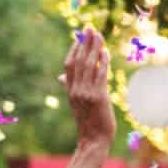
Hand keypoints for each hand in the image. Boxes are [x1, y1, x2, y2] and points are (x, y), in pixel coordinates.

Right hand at [59, 27, 114, 143]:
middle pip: (79, 61)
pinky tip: (106, 52)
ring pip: (89, 65)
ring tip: (99, 35)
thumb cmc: (88, 122)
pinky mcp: (97, 97)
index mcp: (69, 89)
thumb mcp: (76, 103)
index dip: (75, 49)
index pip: (69, 64)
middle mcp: (75, 89)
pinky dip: (103, 63)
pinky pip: (100, 76)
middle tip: (90, 28)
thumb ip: (70, 87)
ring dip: (94, 48)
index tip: (81, 36)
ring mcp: (85, 93)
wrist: (94, 140)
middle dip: (85, 43)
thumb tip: (61, 76)